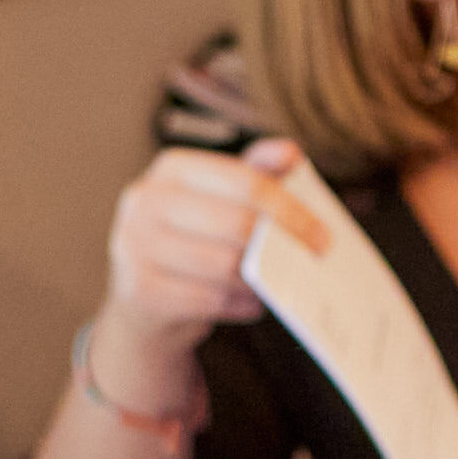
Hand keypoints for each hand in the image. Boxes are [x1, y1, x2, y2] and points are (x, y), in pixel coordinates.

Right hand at [93, 143, 327, 410]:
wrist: (145, 300)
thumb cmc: (195, 239)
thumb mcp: (222, 198)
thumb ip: (256, 173)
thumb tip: (290, 153)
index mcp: (173, 168)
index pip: (245, 182)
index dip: (290, 209)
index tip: (323, 235)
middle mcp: (146, 201)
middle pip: (236, 223)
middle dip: (284, 245)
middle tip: (313, 260)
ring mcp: (134, 245)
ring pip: (224, 265)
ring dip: (261, 279)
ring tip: (276, 282)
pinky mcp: (138, 289)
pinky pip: (209, 300)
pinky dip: (241, 304)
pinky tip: (250, 303)